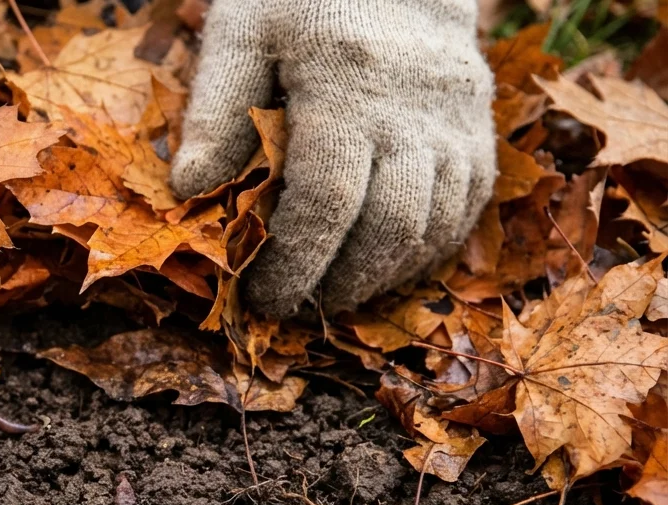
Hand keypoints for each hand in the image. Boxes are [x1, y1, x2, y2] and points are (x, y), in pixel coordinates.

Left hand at [170, 0, 495, 317]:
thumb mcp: (243, 34)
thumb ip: (216, 112)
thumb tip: (190, 192)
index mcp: (347, 83)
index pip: (327, 200)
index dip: (295, 262)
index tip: (262, 298)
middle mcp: (416, 108)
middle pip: (388, 226)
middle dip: (339, 282)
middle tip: (293, 306)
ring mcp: (457, 120)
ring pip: (434, 227)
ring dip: (381, 276)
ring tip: (331, 294)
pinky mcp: (479, 128)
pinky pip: (465, 210)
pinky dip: (423, 251)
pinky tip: (380, 267)